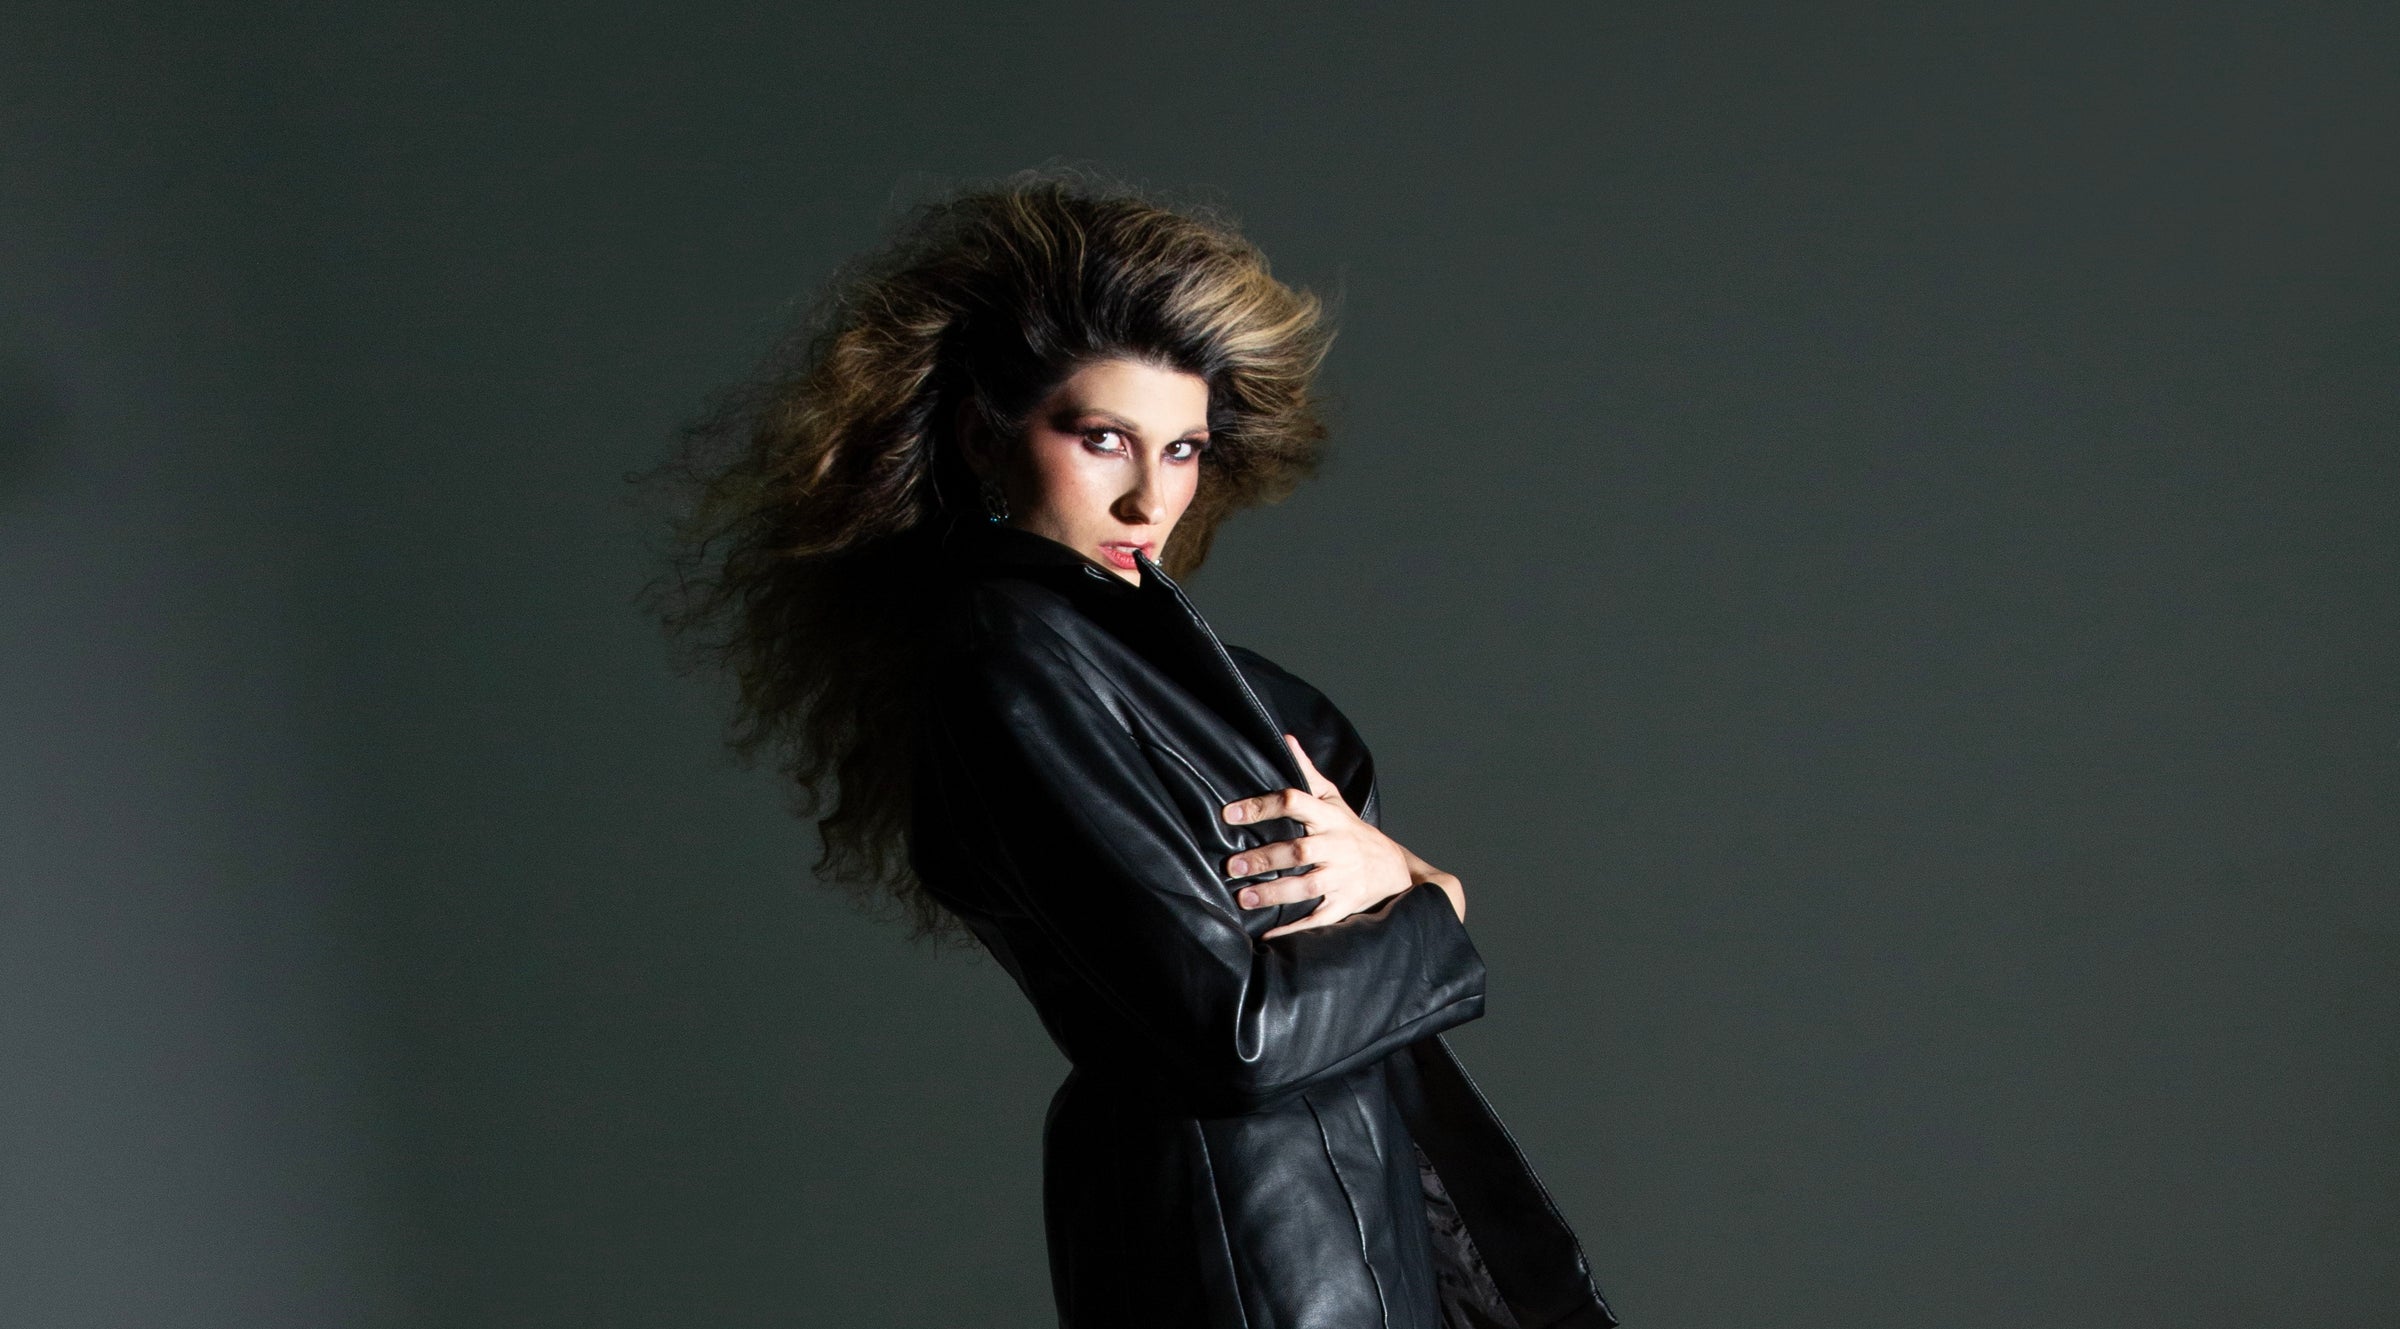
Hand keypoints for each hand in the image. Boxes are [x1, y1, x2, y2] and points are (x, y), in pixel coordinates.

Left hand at [1223, 735, 1458, 938]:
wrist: (1397, 871)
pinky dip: (1294, 928)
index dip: (1263, 806)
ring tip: (1244, 898)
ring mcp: (1343, 878)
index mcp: (1330, 818)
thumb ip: (1308, 773)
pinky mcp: (1345, 905)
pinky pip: (1318, 918)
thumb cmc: (1354, 833)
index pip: (1296, 803)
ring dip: (1275, 893)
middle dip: (1265, 859)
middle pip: (1299, 851)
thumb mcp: (1335, 800)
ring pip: (1307, 886)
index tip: (1230, 814)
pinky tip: (1267, 933)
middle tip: (1232, 866)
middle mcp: (1337, 847)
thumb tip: (1284, 739)